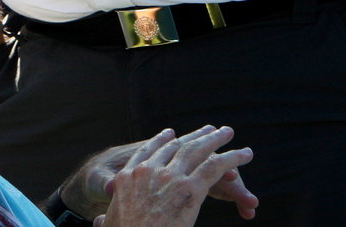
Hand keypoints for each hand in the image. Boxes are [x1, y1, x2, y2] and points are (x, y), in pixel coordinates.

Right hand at [94, 126, 256, 225]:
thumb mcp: (110, 224)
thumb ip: (106, 219)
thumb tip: (100, 220)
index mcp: (128, 178)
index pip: (146, 152)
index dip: (160, 141)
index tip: (170, 134)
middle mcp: (148, 171)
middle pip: (175, 147)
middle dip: (193, 136)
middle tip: (206, 129)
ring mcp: (169, 177)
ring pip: (197, 151)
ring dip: (215, 139)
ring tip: (228, 132)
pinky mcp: (189, 189)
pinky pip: (214, 167)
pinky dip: (232, 159)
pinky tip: (244, 154)